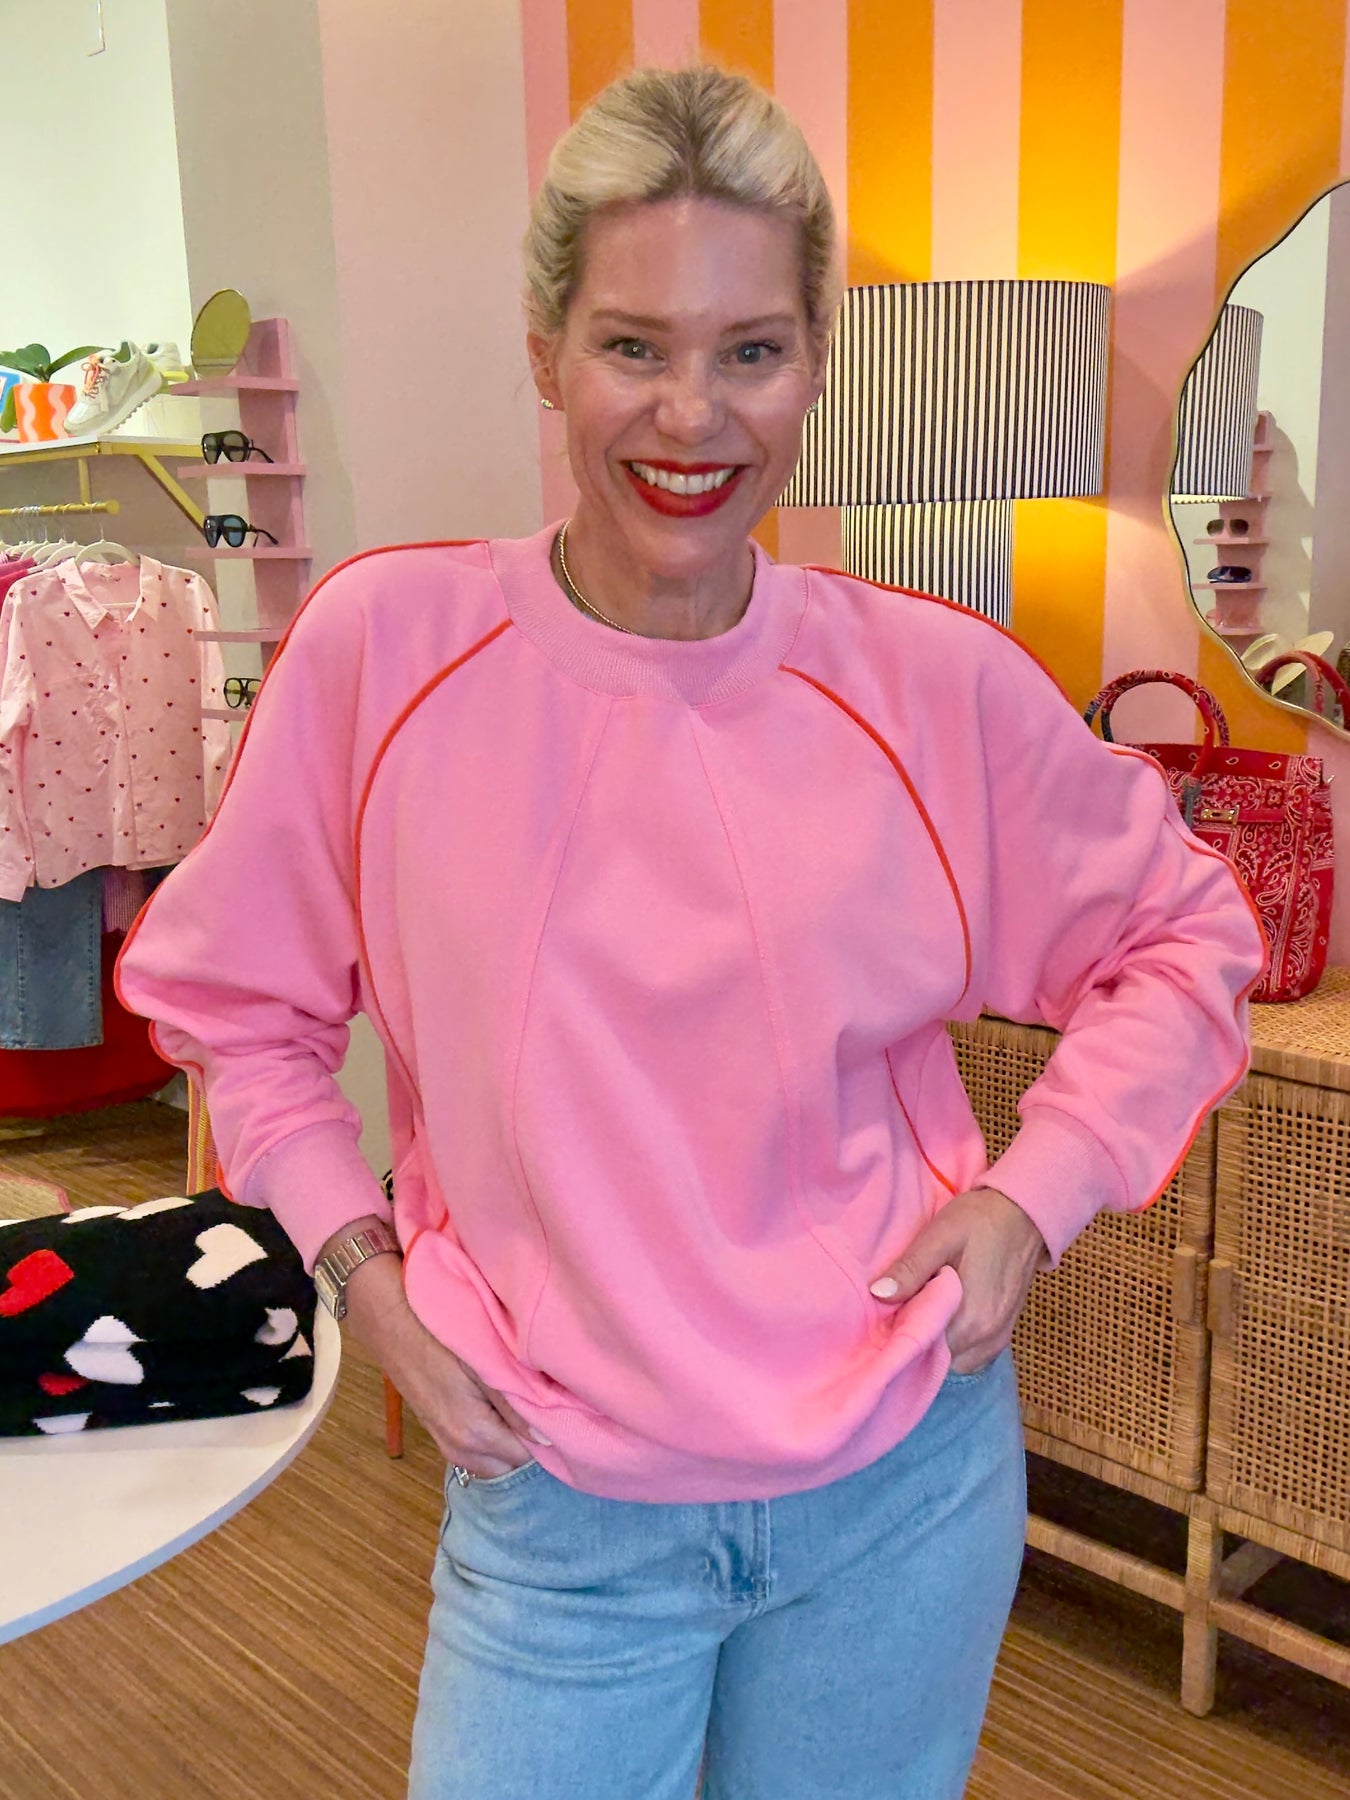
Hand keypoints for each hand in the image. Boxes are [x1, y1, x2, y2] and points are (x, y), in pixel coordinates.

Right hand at [339, 1248, 548, 1477]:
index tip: (557, 1411)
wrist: (391, 1322)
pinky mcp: (437, 1432)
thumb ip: (514, 1404)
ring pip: (493, 1460)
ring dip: (509, 1440)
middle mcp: (460, 1449)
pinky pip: (476, 1451)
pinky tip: (497, 1408)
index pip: (527, 1455)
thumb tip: (546, 1439)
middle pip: (510, 1463)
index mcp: (474, 1434)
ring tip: (522, 1405)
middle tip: (542, 1406)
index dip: (545, 1434)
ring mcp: (446, 1443)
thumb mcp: (483, 1364)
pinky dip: (491, 1438)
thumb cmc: (441, 1336)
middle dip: (528, 1441)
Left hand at [869, 1187, 1047, 1373]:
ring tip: (920, 1311)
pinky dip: (954, 1345)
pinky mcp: (1003, 1334)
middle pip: (937, 1358)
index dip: (898, 1333)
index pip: (921, 1348)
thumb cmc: (980, 1220)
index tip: (883, 1316)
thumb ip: (911, 1268)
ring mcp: (997, 1339)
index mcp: (969, 1319)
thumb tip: (878, 1294)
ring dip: (935, 1344)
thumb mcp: (940, 1235)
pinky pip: (971, 1355)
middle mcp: (986, 1338)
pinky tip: (943, 1319)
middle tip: (898, 1310)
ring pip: (953, 1360)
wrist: (1024, 1214)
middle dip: (915, 1339)